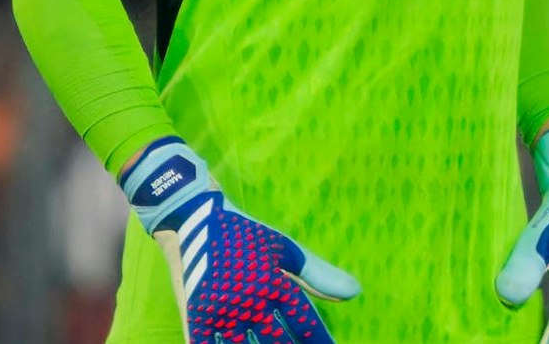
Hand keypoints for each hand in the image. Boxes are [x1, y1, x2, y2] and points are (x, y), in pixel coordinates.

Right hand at [121, 136, 360, 342]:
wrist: (193, 218)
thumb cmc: (245, 235)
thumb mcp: (283, 249)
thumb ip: (317, 275)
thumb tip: (355, 293)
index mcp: (275, 285)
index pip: (304, 324)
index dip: (319, 340)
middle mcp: (250, 303)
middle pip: (277, 343)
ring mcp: (221, 313)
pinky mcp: (196, 318)